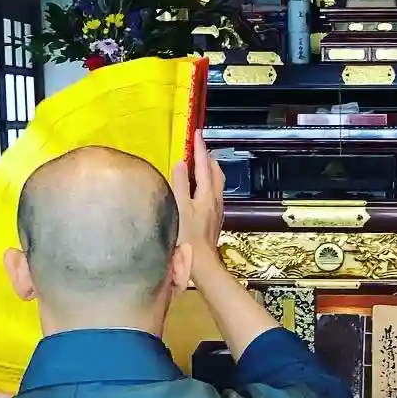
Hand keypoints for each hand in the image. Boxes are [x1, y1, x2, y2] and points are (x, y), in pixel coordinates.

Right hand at [171, 132, 224, 274]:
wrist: (201, 263)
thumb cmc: (187, 237)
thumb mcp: (179, 208)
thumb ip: (180, 184)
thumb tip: (181, 163)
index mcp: (206, 194)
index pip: (204, 165)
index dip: (200, 149)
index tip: (197, 134)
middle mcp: (215, 200)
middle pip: (216, 172)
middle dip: (208, 158)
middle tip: (199, 147)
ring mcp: (216, 210)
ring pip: (216, 183)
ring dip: (209, 170)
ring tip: (200, 164)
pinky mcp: (213, 220)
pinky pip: (213, 194)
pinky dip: (207, 183)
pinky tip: (199, 189)